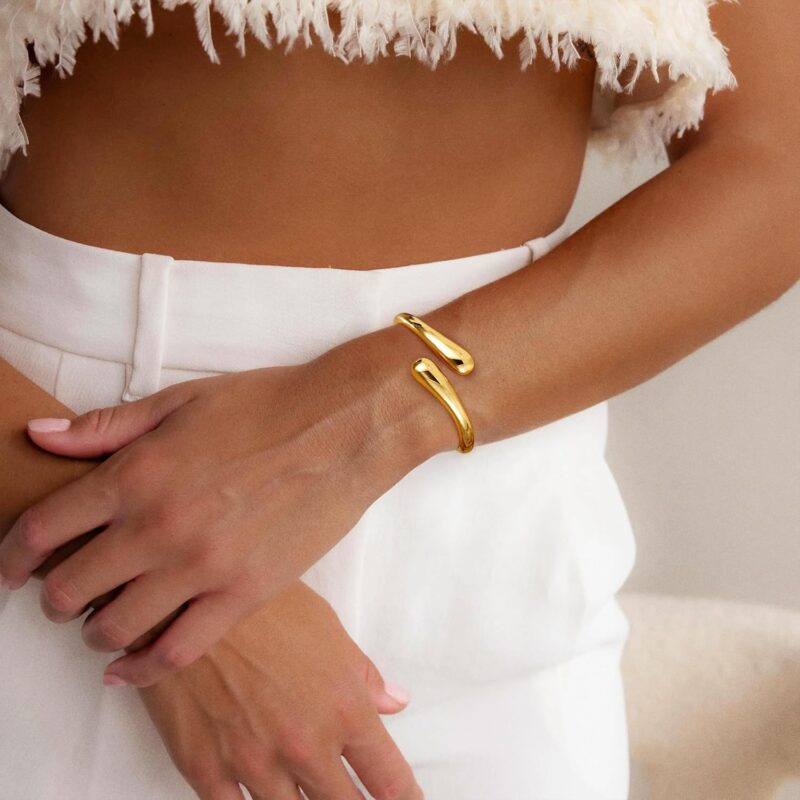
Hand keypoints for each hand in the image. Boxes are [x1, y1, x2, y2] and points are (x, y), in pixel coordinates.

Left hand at [0, 328, 444, 684]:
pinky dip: (144, 670)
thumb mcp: (180, 401)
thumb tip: (38, 434)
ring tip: (105, 623)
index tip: (10, 571)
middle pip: (70, 588)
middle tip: (64, 596)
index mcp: (135, 474)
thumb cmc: (265, 405)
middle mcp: (158, 527)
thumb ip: (105, 426)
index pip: (43, 530)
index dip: (12, 557)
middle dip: (54, 599)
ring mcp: (201, 567)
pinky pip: (178, 651)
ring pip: (116, 628)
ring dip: (96, 633)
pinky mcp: (243, 594)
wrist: (342, 428)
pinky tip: (131, 668)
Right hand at [138, 580, 422, 799]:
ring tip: (306, 795)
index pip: (388, 777)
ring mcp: (255, 763)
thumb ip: (363, 675)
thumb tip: (395, 702)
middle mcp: (306, 744)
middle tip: (354, 798)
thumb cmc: (262, 606)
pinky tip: (258, 798)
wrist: (188, 599)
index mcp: (344, 708)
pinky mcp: (207, 770)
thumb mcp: (326, 629)